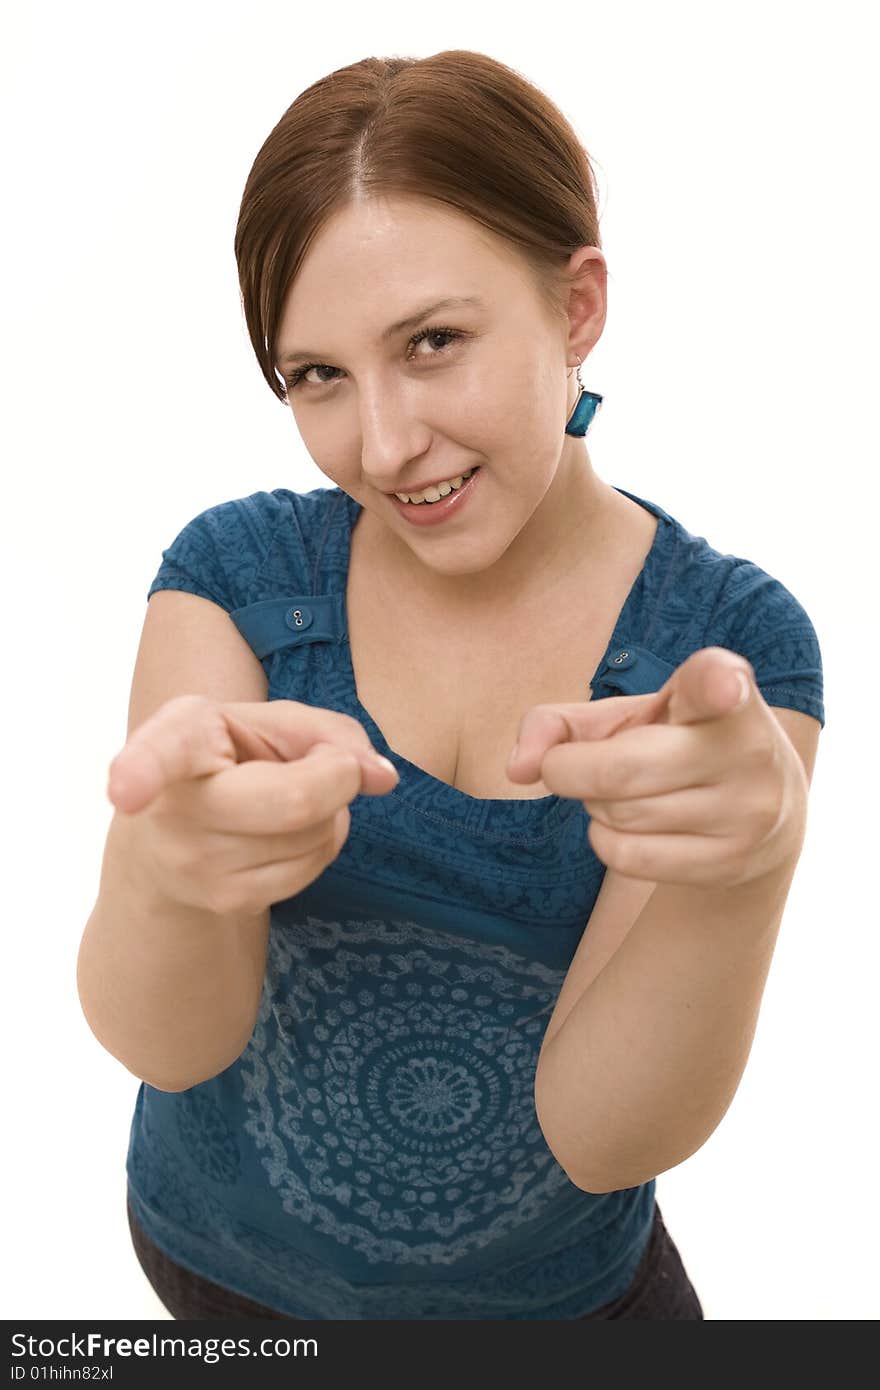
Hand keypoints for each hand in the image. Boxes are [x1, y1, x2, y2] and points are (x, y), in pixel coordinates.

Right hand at [105, 696, 398, 916]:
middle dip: (335, 777)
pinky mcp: (228, 900)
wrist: (176, 841)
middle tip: (326, 762)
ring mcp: (197, 864)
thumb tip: (382, 777)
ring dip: (330, 811)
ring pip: (316, 835)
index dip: (141, 770)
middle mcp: (175, 807)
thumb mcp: (270, 724)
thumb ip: (333, 732)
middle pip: (295, 801)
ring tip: (287, 794)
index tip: (124, 791)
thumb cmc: (230, 762)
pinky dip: (321, 841)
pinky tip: (285, 829)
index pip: (156, 755)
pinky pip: (313, 866)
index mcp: (175, 739)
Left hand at [506, 647, 807, 887]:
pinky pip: (628, 856)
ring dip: (595, 805)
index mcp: (724, 693)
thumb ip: (558, 724)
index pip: (719, 682)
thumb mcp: (625, 718)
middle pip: (621, 769)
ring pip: (620, 815)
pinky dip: (605, 840)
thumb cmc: (673, 745)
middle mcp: (747, 750)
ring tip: (622, 792)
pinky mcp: (731, 862)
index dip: (719, 683)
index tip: (725, 687)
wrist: (760, 812)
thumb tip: (518, 768)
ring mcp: (747, 812)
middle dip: (571, 770)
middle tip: (567, 766)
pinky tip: (628, 826)